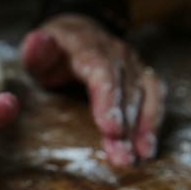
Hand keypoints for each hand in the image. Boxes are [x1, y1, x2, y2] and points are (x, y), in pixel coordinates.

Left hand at [20, 14, 165, 166]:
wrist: (77, 32)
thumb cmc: (53, 49)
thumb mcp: (37, 48)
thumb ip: (36, 50)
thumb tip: (38, 42)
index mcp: (88, 45)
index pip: (103, 72)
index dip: (109, 101)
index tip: (111, 130)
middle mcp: (116, 52)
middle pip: (125, 90)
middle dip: (125, 126)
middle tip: (121, 157)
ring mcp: (133, 62)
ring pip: (144, 94)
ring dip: (143, 127)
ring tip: (138, 156)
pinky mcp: (142, 73)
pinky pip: (154, 95)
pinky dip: (153, 121)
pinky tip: (147, 146)